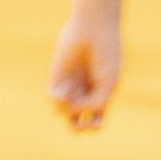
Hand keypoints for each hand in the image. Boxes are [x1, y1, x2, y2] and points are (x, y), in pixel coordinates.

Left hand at [49, 11, 120, 129]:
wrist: (94, 31)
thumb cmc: (106, 56)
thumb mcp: (108, 85)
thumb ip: (96, 104)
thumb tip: (74, 113)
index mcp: (100, 95)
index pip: (95, 120)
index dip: (95, 127)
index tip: (98, 121)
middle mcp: (84, 92)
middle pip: (76, 122)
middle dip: (77, 129)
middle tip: (82, 122)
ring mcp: (70, 85)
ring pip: (62, 113)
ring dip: (68, 111)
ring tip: (75, 94)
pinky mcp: (56, 76)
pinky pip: (52, 98)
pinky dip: (59, 99)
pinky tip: (68, 87)